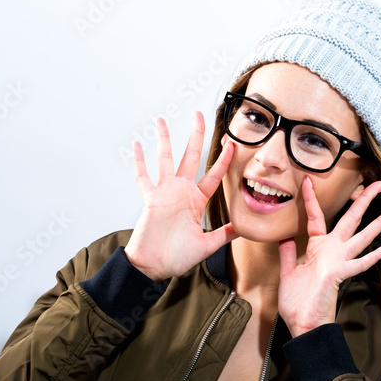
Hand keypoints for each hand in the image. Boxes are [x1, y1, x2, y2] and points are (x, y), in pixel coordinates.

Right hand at [124, 112, 239, 281]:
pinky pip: (143, 176)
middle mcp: (181, 192)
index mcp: (196, 201)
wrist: (153, 266)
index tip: (231, 144)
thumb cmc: (176, 257)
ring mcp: (164, 193)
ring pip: (165, 159)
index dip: (222, 160)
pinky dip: (138, 161)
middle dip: (195, 135)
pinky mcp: (149, 198)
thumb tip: (244, 228)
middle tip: (198, 114)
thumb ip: (223, 234)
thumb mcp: (207, 244)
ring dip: (164, 139)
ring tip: (161, 119)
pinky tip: (136, 144)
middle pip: (190, 156)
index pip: (213, 175)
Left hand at [277, 177, 380, 336]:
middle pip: (350, 219)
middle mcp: (331, 251)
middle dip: (363, 201)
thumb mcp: (288, 273)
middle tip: (376, 184)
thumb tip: (284, 237)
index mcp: (317, 248)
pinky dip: (376, 256)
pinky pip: (361, 262)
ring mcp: (338, 261)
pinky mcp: (339, 273)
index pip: (316, 218)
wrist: (302, 324)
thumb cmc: (297, 303)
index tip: (308, 181)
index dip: (311, 199)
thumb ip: (289, 254)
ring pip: (362, 237)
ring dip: (379, 224)